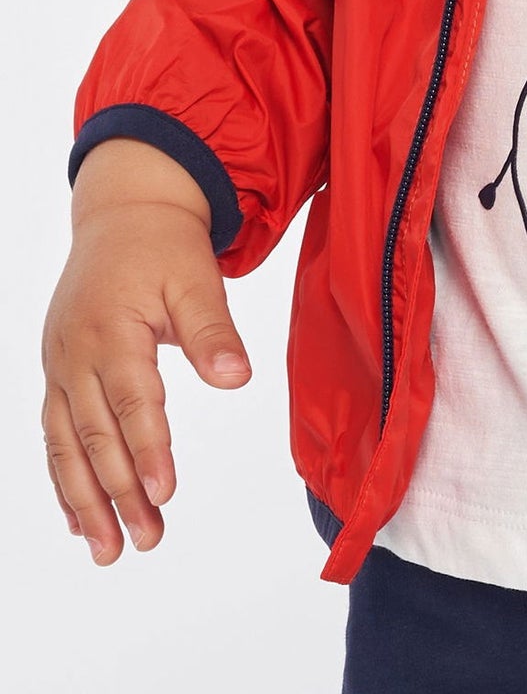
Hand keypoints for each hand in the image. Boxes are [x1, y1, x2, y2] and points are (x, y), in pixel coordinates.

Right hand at [41, 146, 252, 564]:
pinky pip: (55, 433)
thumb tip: (237, 377)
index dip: (147, 450)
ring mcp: (60, 365)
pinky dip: (65, 476)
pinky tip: (78, 517)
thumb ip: (212, 331)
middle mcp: (76, 354)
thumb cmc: (164, 245)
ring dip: (86, 500)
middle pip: (96, 435)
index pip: (132, 402)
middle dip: (120, 493)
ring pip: (67, 445)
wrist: (123, 211)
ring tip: (108, 549)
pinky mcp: (57, 371)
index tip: (164, 493)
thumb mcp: (196, 277)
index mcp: (112, 330)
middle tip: (146, 540)